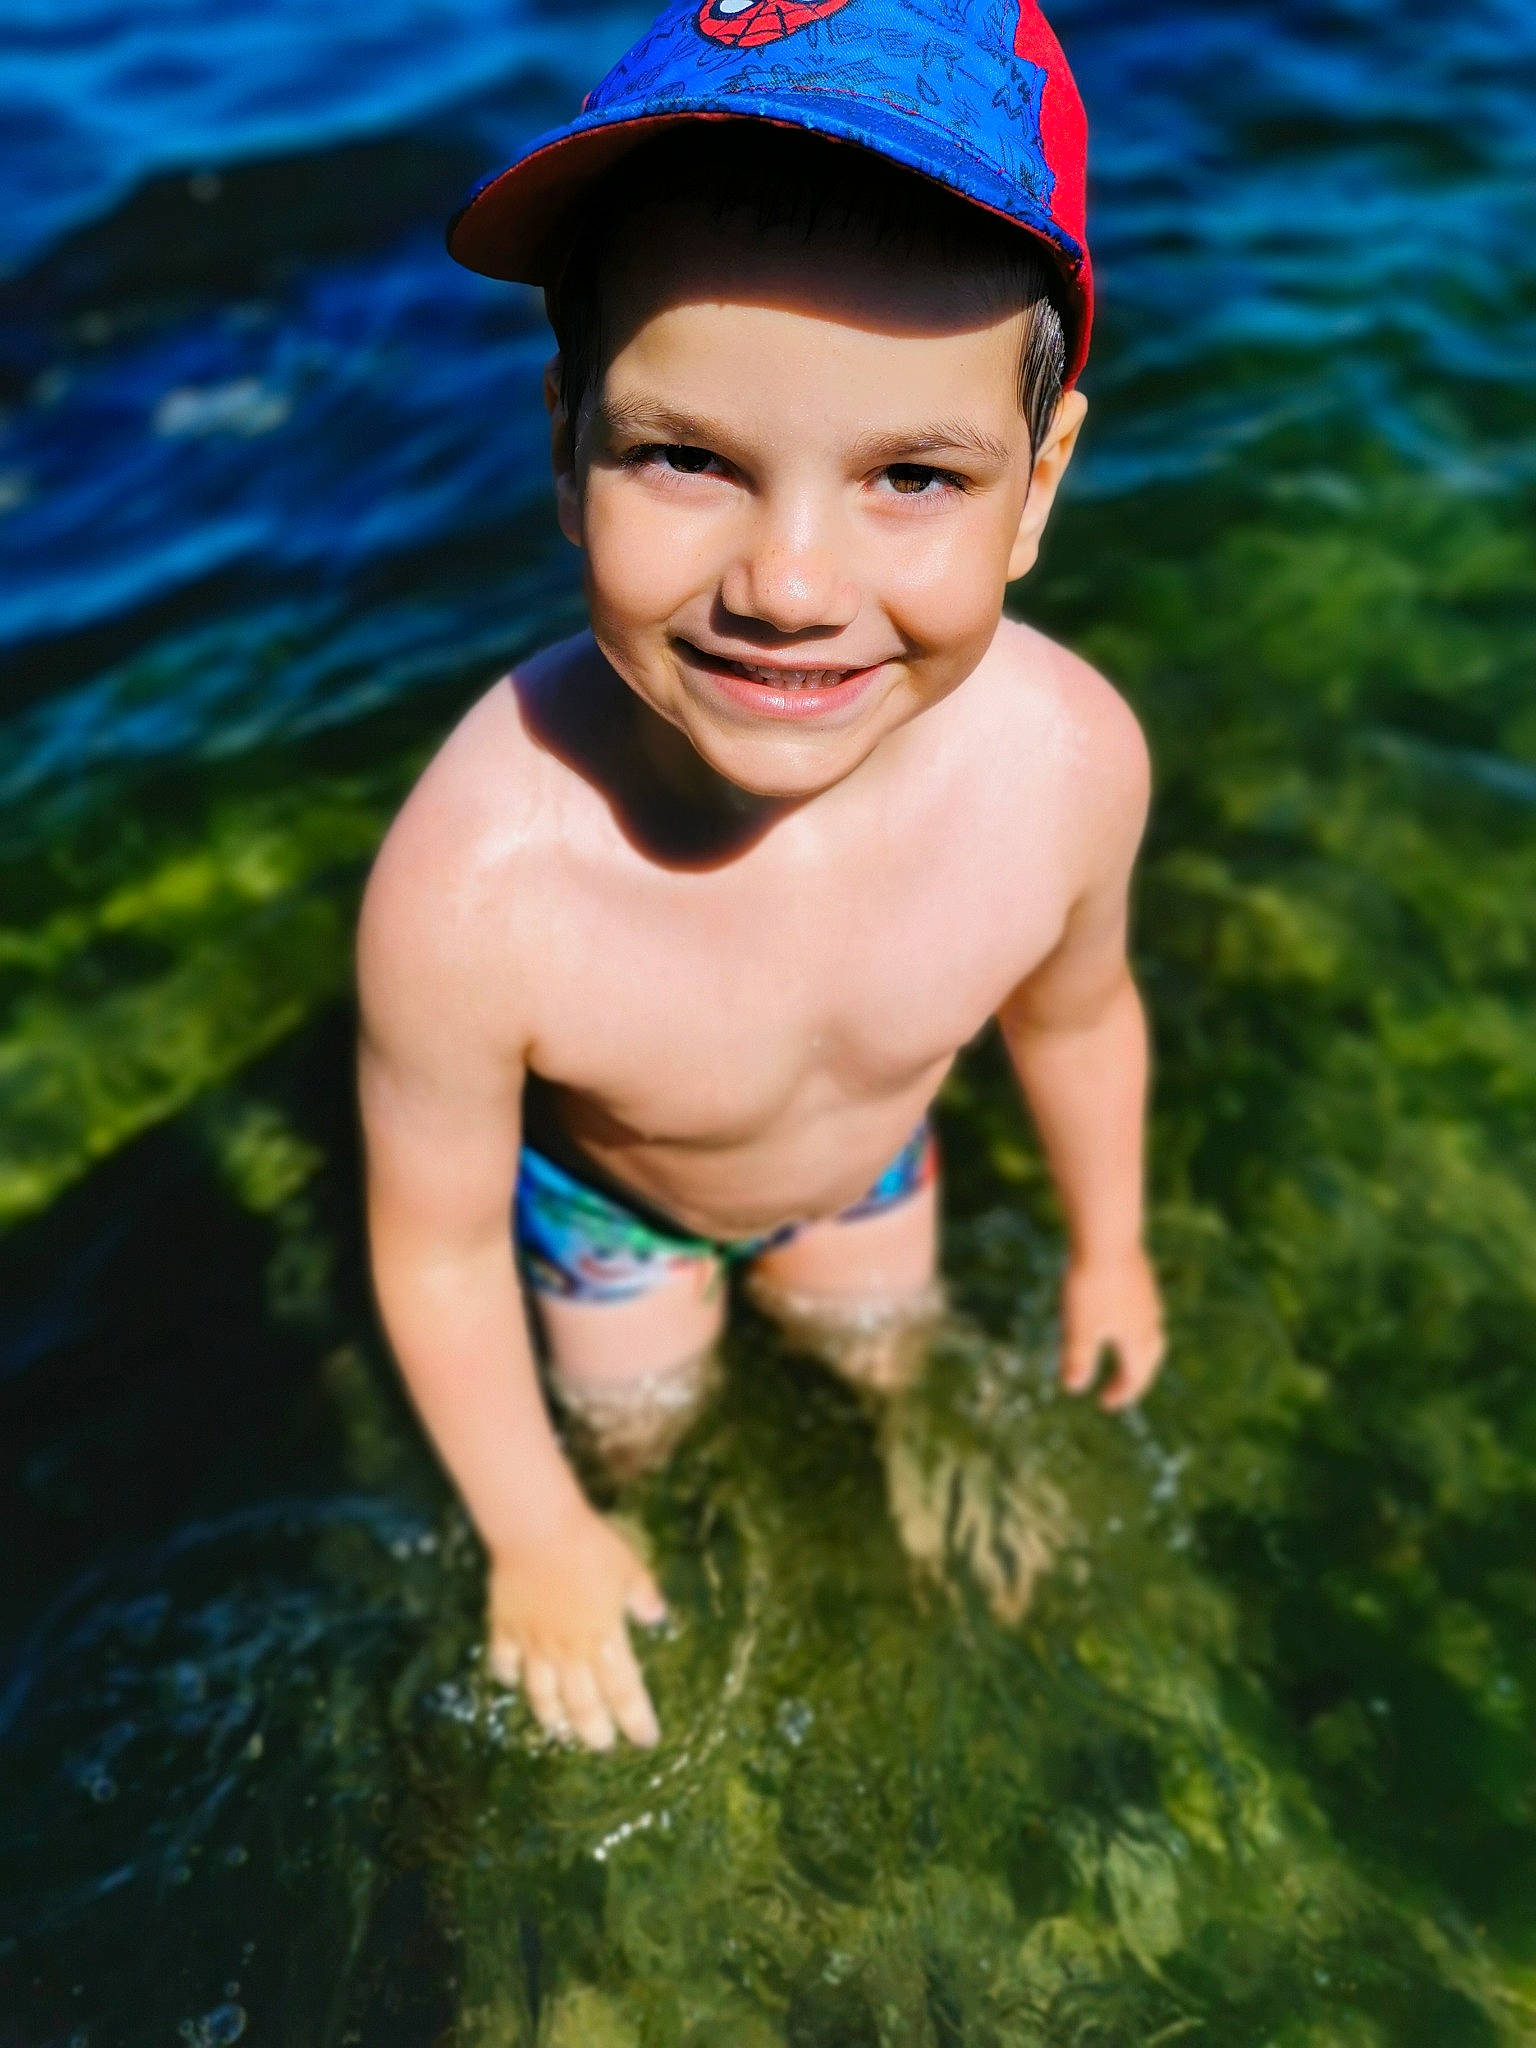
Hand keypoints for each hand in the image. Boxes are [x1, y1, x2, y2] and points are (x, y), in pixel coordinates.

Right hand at [487, 1501, 666, 1749]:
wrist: (538, 1529)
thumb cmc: (590, 1545)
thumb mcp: (629, 1567)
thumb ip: (643, 1596)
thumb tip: (658, 1618)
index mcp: (604, 1637)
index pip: (624, 1690)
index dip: (636, 1720)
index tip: (647, 1740)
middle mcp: (568, 1650)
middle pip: (582, 1704)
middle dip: (594, 1731)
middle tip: (603, 1746)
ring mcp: (534, 1643)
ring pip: (541, 1694)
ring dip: (552, 1717)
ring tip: (559, 1733)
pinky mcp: (505, 1628)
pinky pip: (504, 1662)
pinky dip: (508, 1676)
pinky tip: (512, 1682)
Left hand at [1060, 1246, 1165, 1410]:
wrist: (1107, 1237)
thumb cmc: (1092, 1286)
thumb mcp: (1079, 1328)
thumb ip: (1077, 1359)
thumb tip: (1073, 1388)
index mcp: (1136, 1339)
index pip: (1135, 1376)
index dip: (1122, 1393)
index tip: (1107, 1404)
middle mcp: (1149, 1321)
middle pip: (1150, 1358)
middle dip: (1136, 1377)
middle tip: (1121, 1388)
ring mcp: (1148, 1298)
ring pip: (1151, 1334)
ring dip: (1140, 1352)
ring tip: (1127, 1355)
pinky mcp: (1142, 1278)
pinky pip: (1145, 1312)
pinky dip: (1137, 1327)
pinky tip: (1124, 1316)